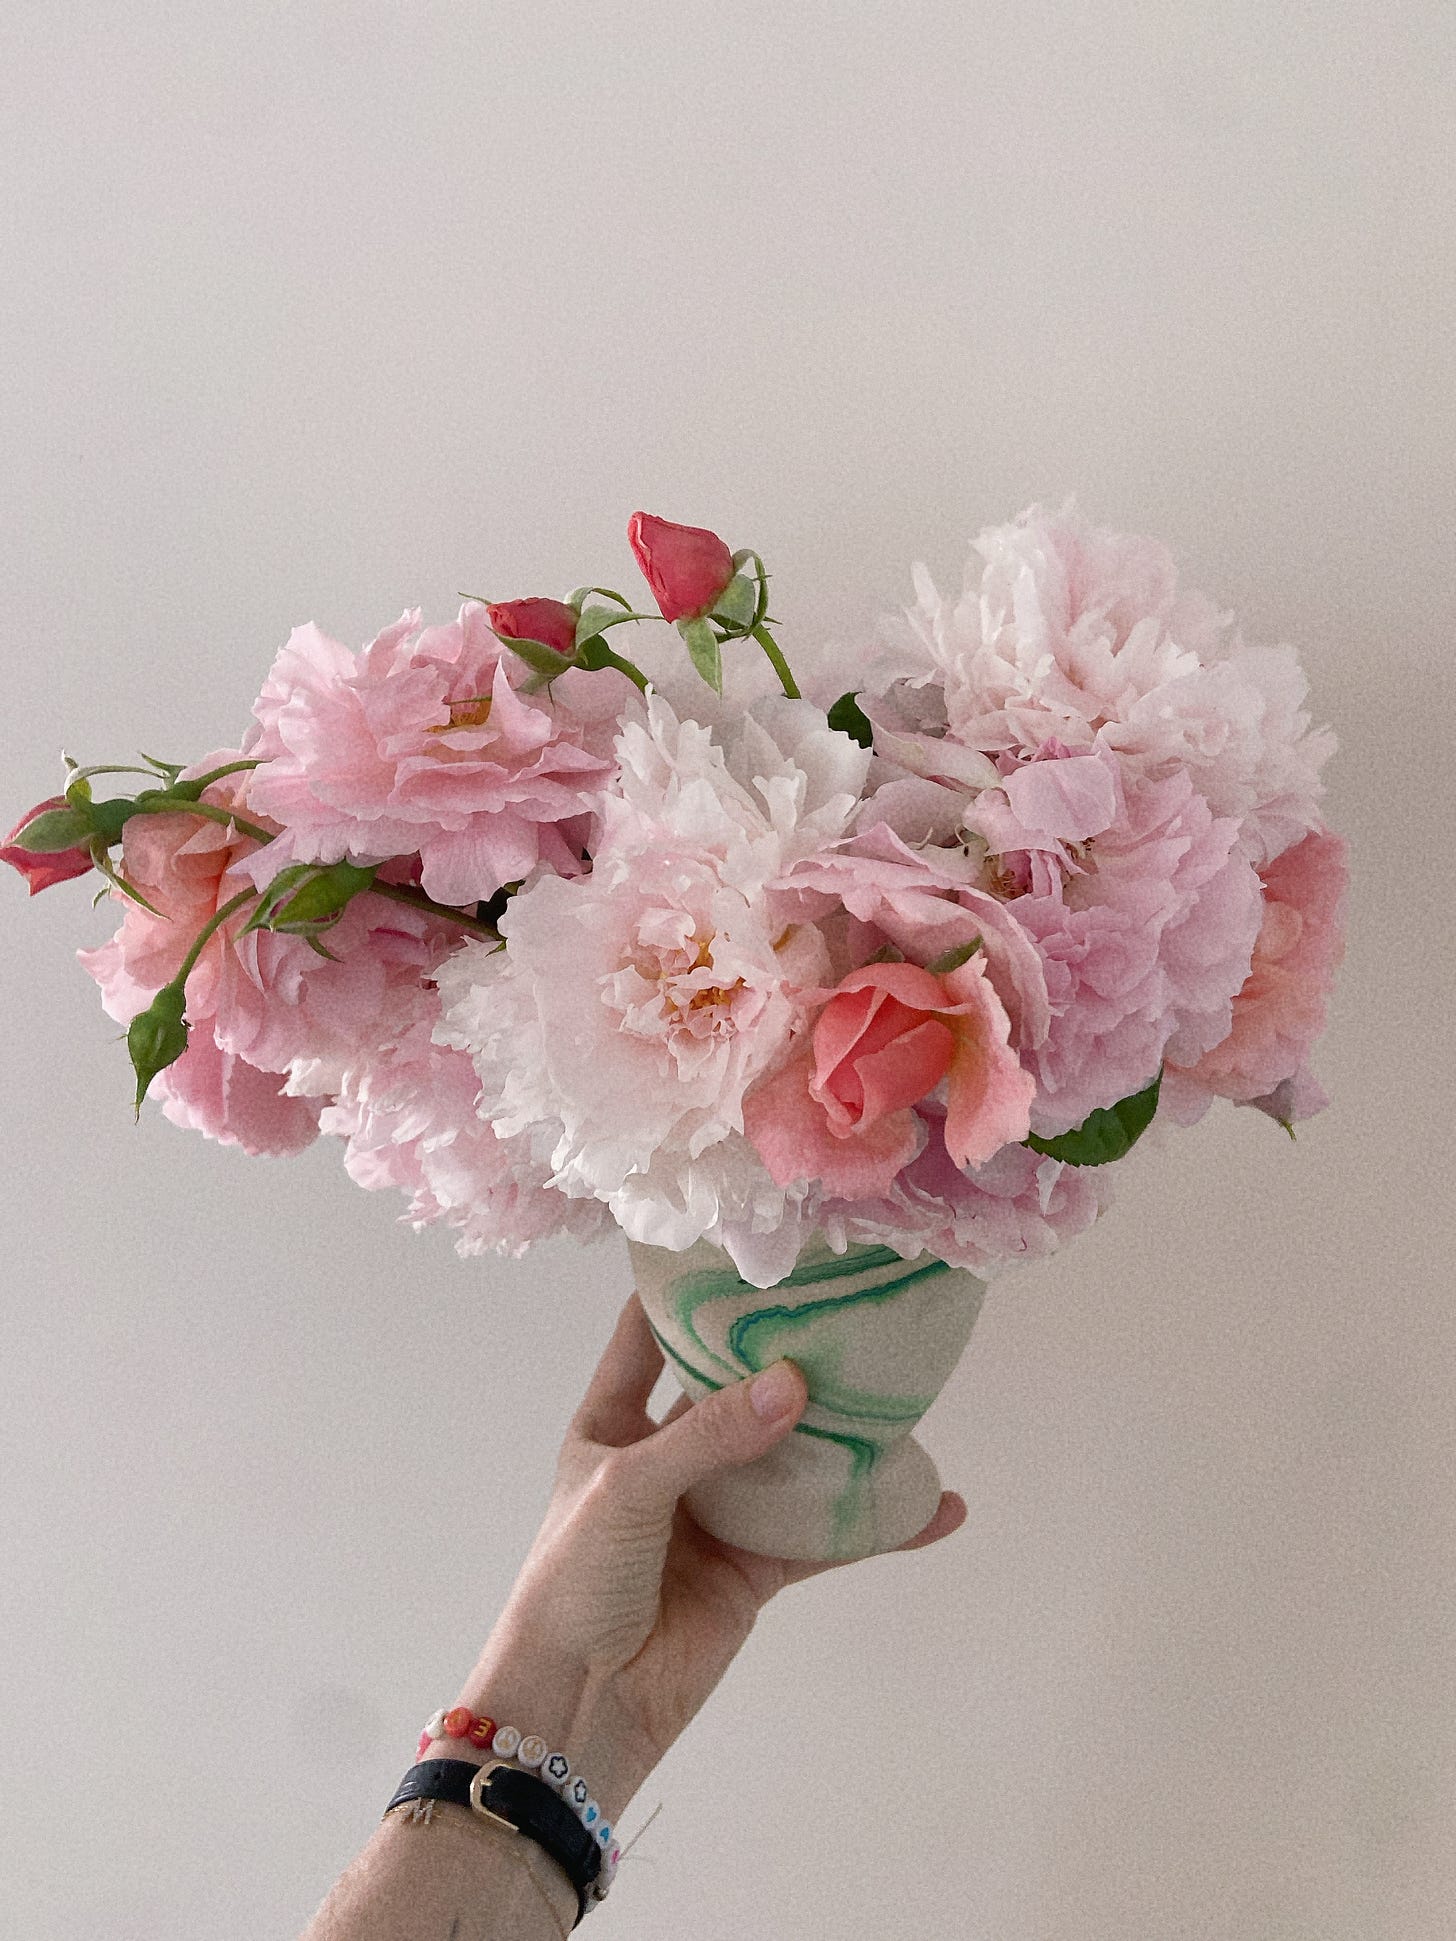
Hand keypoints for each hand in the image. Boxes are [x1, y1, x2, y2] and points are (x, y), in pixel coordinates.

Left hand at [461, 1292, 965, 1818]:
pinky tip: (931, 1506)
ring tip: (902, 1392)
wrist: (578, 1706)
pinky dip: (874, 1523)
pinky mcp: (752, 1568)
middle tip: (846, 1309)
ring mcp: (714, 1512)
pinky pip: (823, 1536)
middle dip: (783, 1355)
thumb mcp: (628, 1489)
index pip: (646, 1335)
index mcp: (612, 1422)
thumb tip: (795, 1384)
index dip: (682, 1290)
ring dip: (838, 1435)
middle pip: (733, 1390)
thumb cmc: (573, 1581)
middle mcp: (666, 1457)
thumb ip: (710, 1436)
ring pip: (789, 1458)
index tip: (739, 1245)